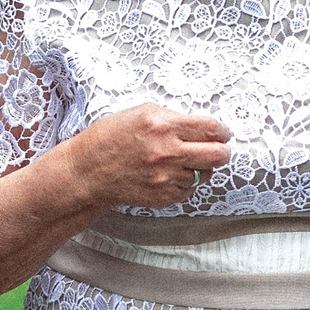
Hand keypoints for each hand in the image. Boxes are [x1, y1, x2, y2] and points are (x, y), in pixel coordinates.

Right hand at [68, 103, 231, 209]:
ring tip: (181, 161)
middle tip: (218, 148)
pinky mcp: (163, 196)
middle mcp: (167, 152)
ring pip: (205, 174)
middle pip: (218, 155)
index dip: (222, 131)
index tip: (222, 133)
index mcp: (162, 125)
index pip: (211, 129)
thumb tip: (202, 127)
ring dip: (199, 167)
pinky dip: (184, 182)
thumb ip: (172, 117)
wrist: (87, 171)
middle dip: (222, 151)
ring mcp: (166, 177)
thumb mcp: (139, 113)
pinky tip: (169, 174)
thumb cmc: (109, 138)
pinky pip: (189, 190)